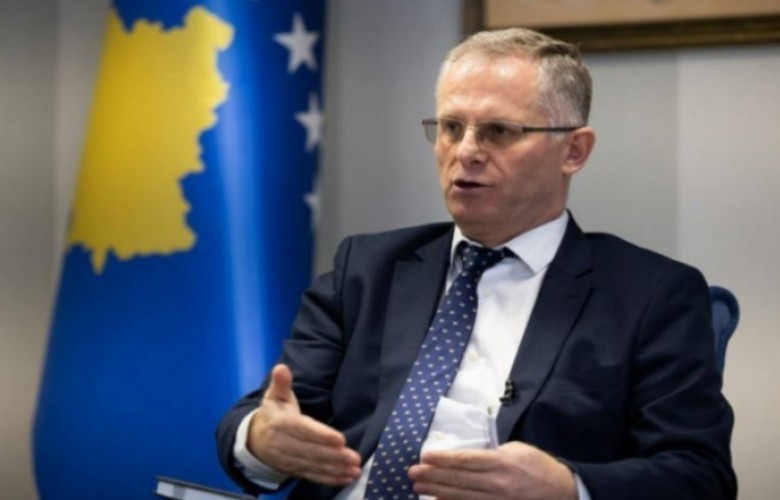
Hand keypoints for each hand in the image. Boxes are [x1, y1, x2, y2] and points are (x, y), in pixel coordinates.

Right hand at [246, 364, 361, 485]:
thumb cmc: (272, 413)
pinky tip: (346, 478)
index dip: (320, 435)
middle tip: (354, 457)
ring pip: (313, 466)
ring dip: (335, 469)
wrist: (253, 440)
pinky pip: (312, 476)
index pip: (302, 430)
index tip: (339, 439)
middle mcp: (283, 444)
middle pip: (310, 451)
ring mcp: (288, 460)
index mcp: (281, 423)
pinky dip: (329, 479)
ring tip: (354, 470)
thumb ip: (281, 383)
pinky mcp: (294, 470)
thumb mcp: (274, 396)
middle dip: (333, 456)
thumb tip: (281, 368)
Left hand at [408, 441, 576, 499]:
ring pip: (461, 497)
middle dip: (433, 476)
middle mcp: (498, 484)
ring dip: (437, 492)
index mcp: (501, 463)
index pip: (465, 460)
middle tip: (413, 473)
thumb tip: (464, 457)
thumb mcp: (516, 450)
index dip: (443, 459)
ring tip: (419, 487)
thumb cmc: (537, 467)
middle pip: (458, 480)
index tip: (425, 456)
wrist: (562, 492)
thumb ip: (491, 453)